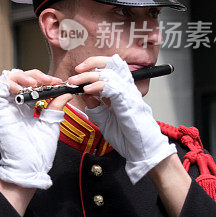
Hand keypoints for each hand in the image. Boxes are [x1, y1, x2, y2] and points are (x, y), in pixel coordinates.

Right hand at [0, 69, 72, 189]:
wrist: (31, 168)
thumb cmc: (38, 151)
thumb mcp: (50, 124)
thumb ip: (55, 107)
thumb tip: (66, 94)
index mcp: (24, 108)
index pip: (28, 84)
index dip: (42, 79)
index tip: (57, 82)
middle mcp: (12, 105)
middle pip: (17, 78)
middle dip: (34, 75)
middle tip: (48, 81)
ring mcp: (4, 108)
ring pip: (5, 80)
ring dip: (20, 77)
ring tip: (34, 83)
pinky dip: (8, 84)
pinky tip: (22, 88)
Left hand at [71, 54, 175, 182]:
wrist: (141, 151)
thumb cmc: (127, 137)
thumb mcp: (104, 119)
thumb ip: (95, 105)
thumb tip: (84, 92)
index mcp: (122, 91)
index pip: (110, 68)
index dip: (94, 65)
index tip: (78, 71)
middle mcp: (127, 89)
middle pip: (112, 65)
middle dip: (90, 65)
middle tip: (74, 75)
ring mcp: (130, 95)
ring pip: (111, 74)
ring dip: (91, 76)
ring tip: (77, 81)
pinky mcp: (130, 102)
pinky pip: (113, 88)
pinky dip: (98, 86)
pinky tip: (88, 90)